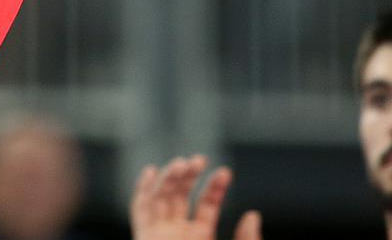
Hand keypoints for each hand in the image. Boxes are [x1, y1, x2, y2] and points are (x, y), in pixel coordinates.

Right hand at [130, 155, 261, 239]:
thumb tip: (253, 214)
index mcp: (201, 239)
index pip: (205, 205)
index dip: (214, 187)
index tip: (226, 172)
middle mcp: (178, 234)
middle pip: (179, 196)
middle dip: (187, 176)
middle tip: (198, 160)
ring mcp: (160, 235)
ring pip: (160, 198)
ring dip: (168, 178)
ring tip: (182, 164)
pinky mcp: (144, 238)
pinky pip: (139, 211)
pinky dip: (142, 191)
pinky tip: (151, 172)